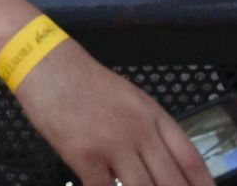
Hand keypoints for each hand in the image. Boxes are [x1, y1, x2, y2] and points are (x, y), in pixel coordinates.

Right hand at [14, 42, 211, 185]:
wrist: (46, 63)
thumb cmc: (86, 82)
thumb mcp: (130, 98)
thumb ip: (149, 129)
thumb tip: (164, 165)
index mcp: (153, 115)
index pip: (190, 159)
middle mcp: (139, 131)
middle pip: (171, 182)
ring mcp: (112, 145)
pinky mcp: (84, 156)